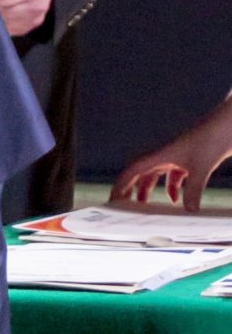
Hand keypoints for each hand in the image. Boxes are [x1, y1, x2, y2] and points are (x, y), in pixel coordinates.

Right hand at [112, 92, 231, 210]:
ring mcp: (178, 157)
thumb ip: (193, 190)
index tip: (113, 199)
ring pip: (157, 176)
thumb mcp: (202, 167)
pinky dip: (173, 188)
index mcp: (162, 154)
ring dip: (151, 190)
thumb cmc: (213, 137)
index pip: (134, 170)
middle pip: (142, 174)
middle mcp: (166, 155)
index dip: (121, 184)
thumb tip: (188, 210)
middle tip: (125, 205)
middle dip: (132, 189)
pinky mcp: (191, 159)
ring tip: (148, 207)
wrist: (229, 123)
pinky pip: (175, 176)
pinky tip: (178, 200)